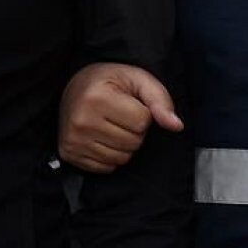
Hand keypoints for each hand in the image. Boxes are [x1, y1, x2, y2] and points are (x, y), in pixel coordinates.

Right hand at [59, 62, 183, 173]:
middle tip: (120, 115)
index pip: (142, 122)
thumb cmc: (108, 82)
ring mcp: (74, 140)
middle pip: (133, 142)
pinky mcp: (70, 154)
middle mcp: (82, 121)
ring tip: (111, 126)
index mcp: (98, 98)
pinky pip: (107, 167)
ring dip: (124, 145)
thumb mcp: (136, 79)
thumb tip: (176, 125)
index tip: (129, 104)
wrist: (72, 88)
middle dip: (134, 131)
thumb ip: (160, 99)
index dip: (143, 114)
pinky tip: (102, 138)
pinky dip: (111, 156)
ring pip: (122, 158)